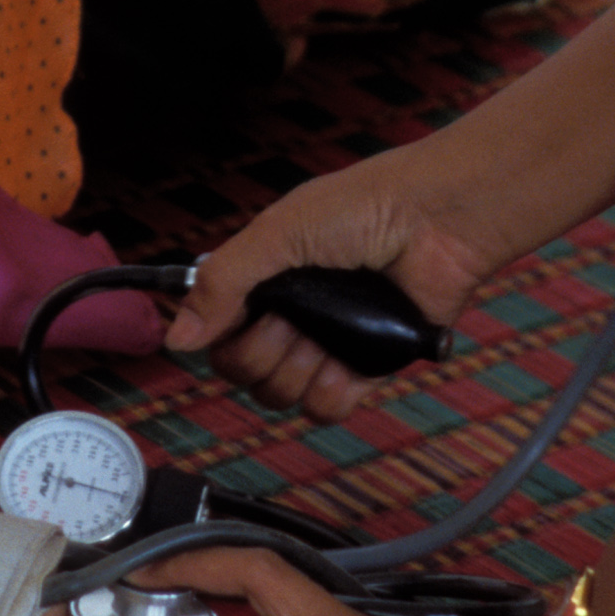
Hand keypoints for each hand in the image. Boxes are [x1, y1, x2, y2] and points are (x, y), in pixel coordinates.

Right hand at [165, 143, 514, 423]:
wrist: (436, 221)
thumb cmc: (362, 207)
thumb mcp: (277, 232)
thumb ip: (220, 283)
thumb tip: (178, 339)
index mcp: (262, 280)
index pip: (216, 336)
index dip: (221, 338)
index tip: (239, 318)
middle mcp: (290, 315)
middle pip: (243, 372)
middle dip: (262, 352)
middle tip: (291, 317)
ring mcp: (327, 343)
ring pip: (281, 395)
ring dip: (298, 369)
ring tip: (325, 332)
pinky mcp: (365, 366)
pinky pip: (327, 407)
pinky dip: (331, 391)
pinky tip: (344, 360)